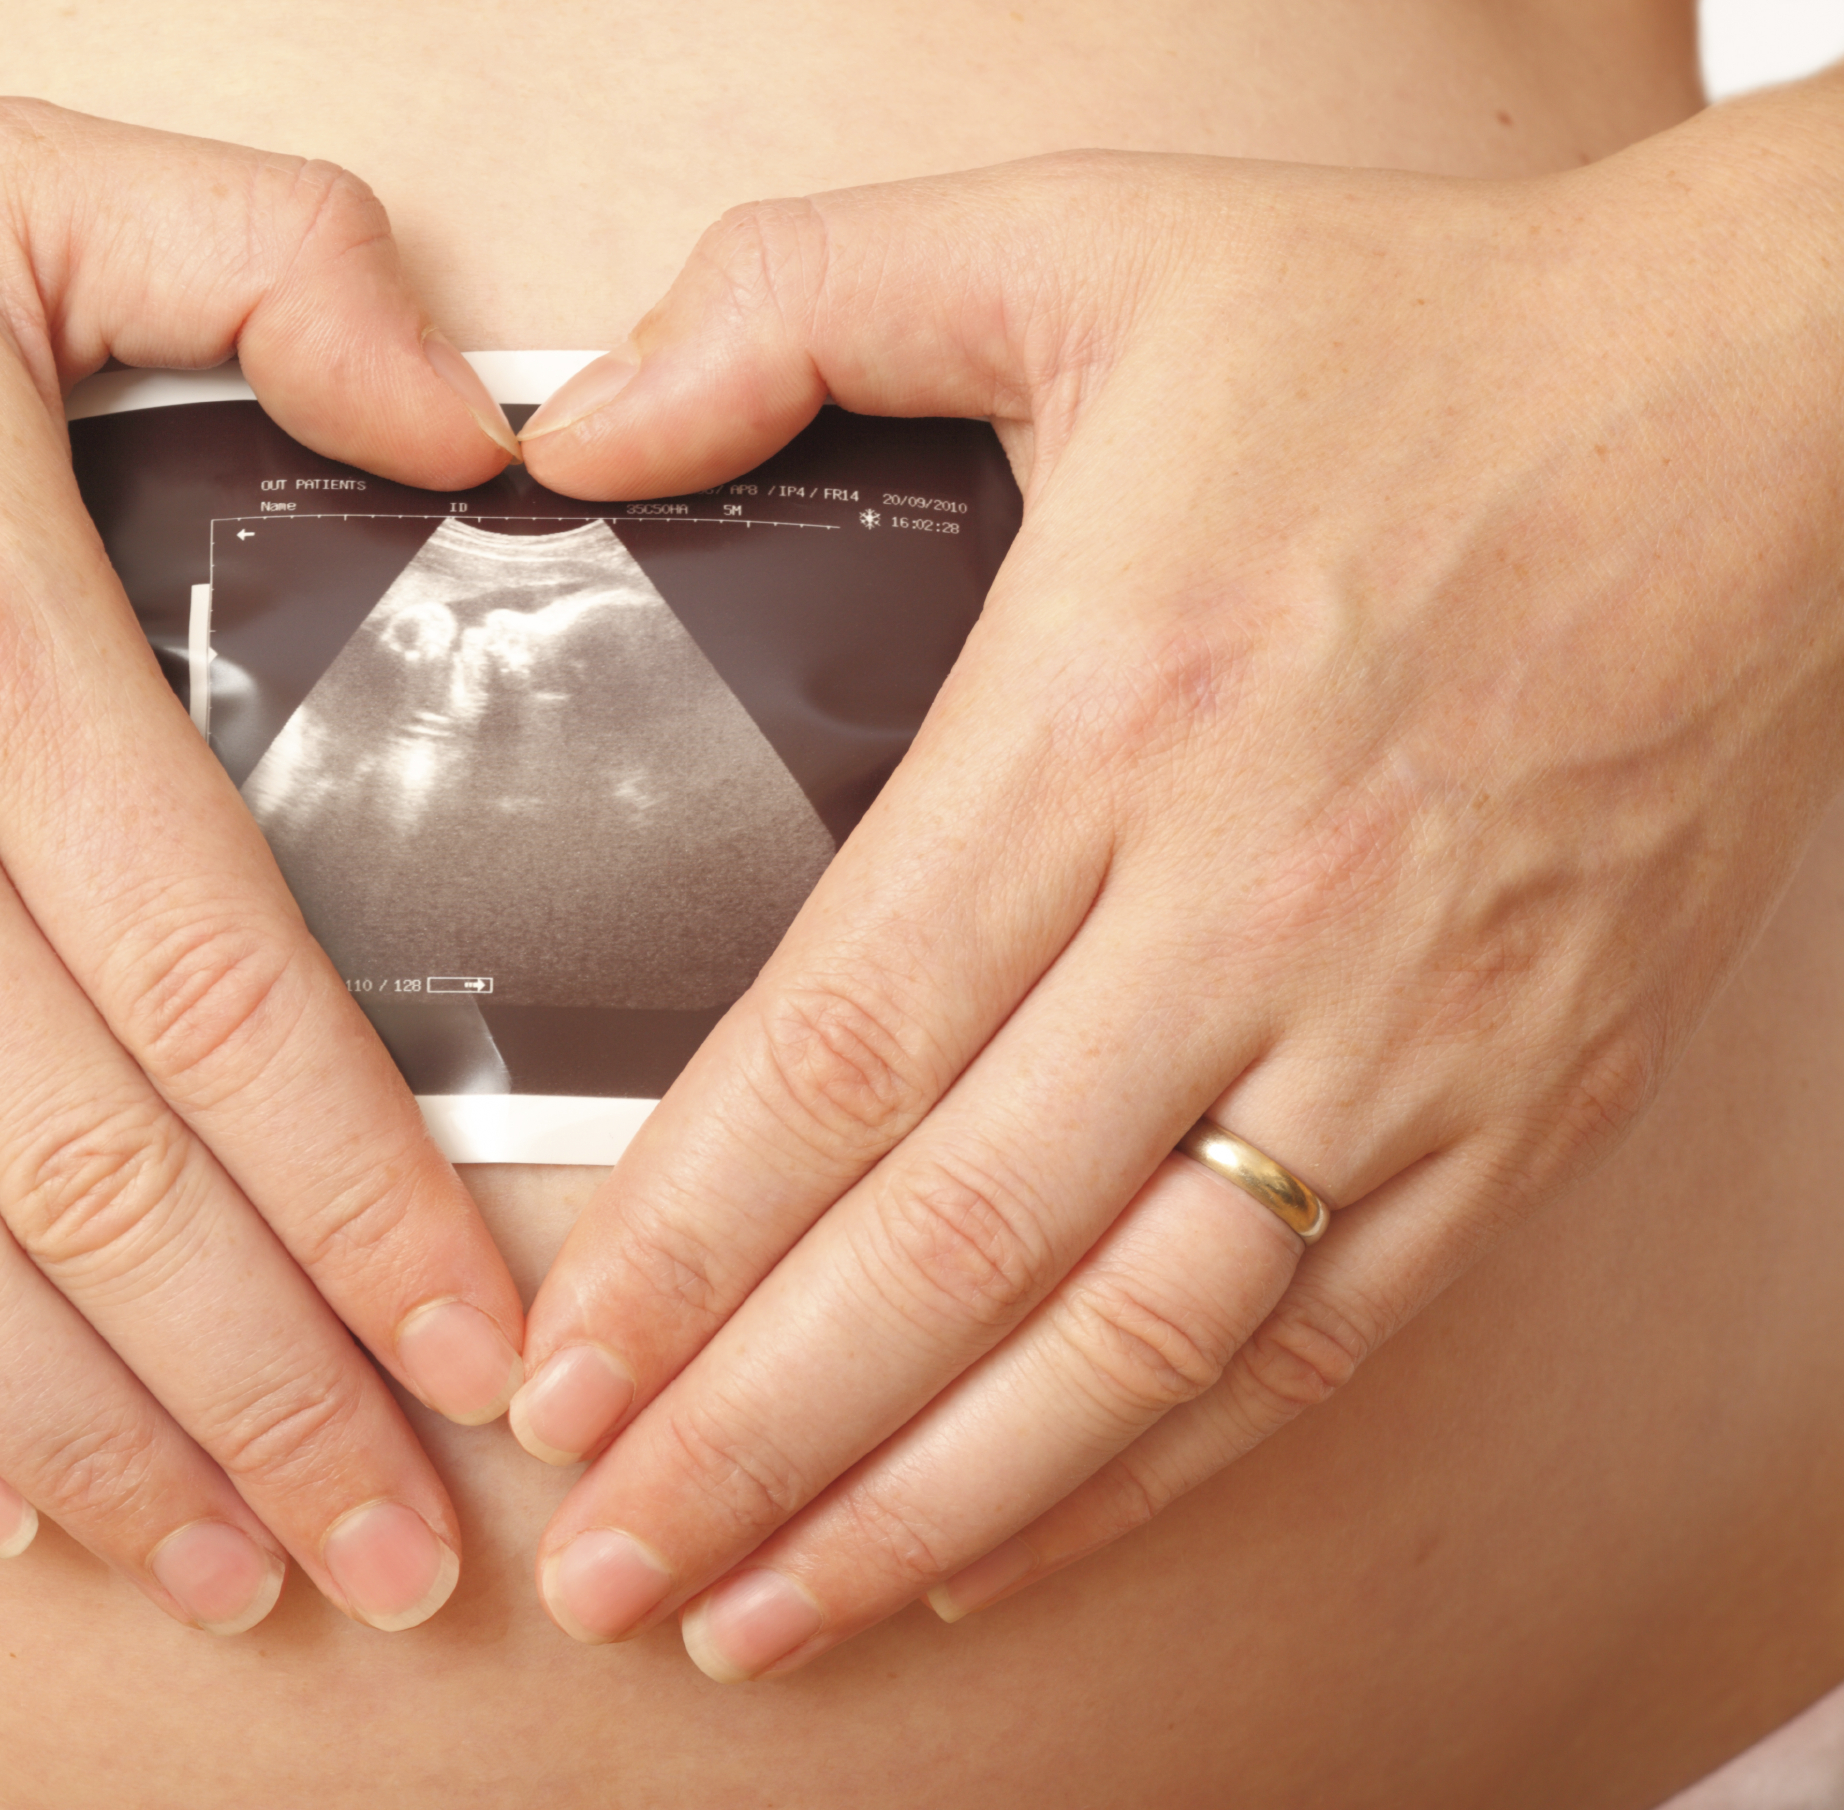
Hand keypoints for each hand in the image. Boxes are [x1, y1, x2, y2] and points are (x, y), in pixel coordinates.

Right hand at [0, 3, 527, 1634]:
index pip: (232, 996)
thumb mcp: (8, 176)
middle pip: (103, 1184)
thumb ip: (283, 257)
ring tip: (240, 1573)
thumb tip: (470, 434)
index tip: (484, 1348)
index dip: (375, 1209)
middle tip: (410, 1553)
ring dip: (99, 1453)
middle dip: (282, 1400)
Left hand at [506, 77, 1843, 1674]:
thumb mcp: (1080, 240)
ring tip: (753, 1619)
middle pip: (952, 1240)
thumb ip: (797, 300)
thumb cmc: (1409, 340)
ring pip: (1122, 1344)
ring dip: (919, 1508)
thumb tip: (582, 430)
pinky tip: (985, 1549)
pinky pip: (1301, 1351)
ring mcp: (1397, 1035)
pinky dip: (1134, 1475)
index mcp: (1110, 716)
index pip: (842, 1045)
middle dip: (750, 1434)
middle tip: (598, 1566)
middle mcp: (1249, 908)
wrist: (1770, 414)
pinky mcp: (1508, 1111)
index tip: (559, 1378)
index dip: (683, 1243)